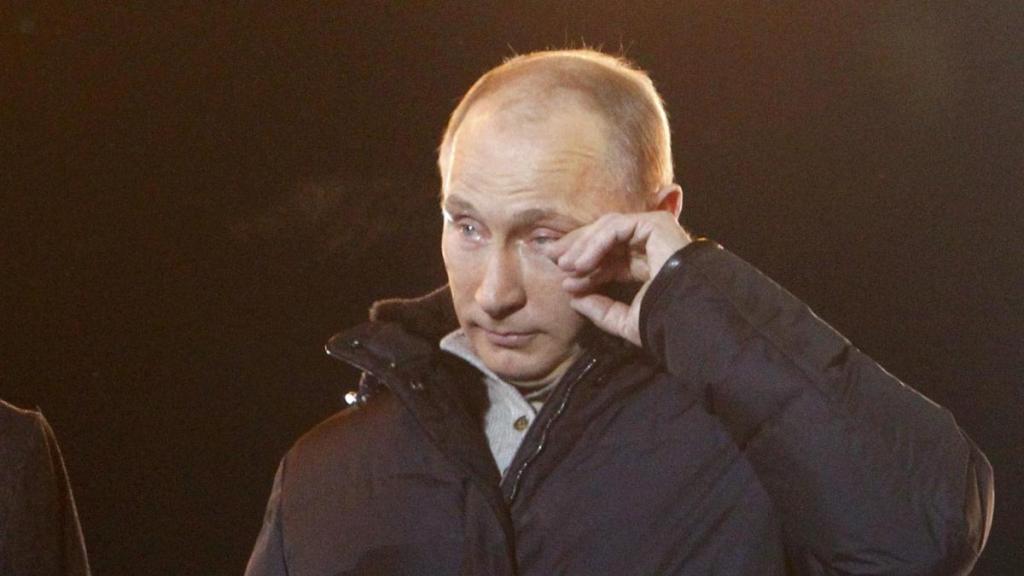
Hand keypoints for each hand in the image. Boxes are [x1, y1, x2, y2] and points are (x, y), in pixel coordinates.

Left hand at [542, 211, 691, 346]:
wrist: (688, 317)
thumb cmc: (664, 322)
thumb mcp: (625, 320)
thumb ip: (600, 309)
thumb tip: (574, 299)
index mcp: (645, 266)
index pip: (608, 259)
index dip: (584, 268)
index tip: (563, 281)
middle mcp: (650, 247)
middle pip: (604, 239)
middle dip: (576, 248)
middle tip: (551, 258)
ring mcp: (655, 232)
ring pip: (608, 229)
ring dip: (583, 246)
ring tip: (565, 265)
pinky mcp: (656, 223)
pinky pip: (617, 227)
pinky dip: (596, 242)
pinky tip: (582, 262)